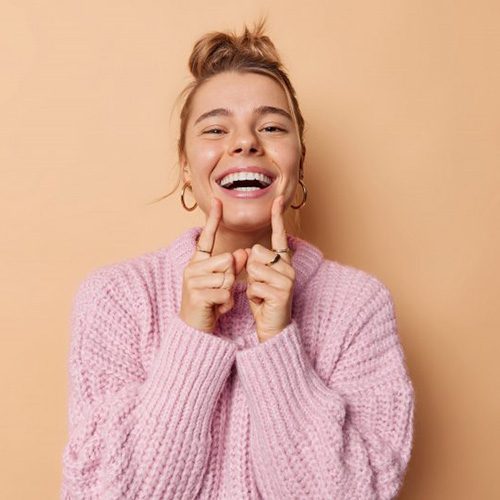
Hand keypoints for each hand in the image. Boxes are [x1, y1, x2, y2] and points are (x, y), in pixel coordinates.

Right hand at [179, 198, 247, 332]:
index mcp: (197, 262)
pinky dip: (226, 303)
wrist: (195, 328)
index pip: (206, 237)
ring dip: (228, 291)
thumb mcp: (222, 282)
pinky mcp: (197, 295)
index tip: (218, 200)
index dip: (213, 219)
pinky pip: (225, 292)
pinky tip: (217, 308)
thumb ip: (231, 266)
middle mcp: (192, 267)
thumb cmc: (209, 303)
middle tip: (220, 291)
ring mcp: (192, 281)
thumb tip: (242, 252)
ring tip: (217, 300)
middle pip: (227, 260)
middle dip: (231, 277)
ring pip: (227, 277)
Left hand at [245, 195, 295, 342]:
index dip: (277, 217)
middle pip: (255, 253)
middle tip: (259, 285)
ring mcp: (287, 279)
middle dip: (249, 270)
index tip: (277, 199)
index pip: (279, 236)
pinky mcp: (282, 292)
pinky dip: (253, 296)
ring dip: (250, 284)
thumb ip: (254, 262)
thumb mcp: (256, 278)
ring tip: (260, 294)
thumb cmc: (263, 301)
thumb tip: (248, 251)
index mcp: (283, 261)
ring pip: (253, 269)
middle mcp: (288, 267)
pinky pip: (254, 285)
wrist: (273, 327)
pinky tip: (262, 303)